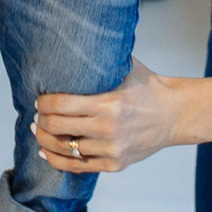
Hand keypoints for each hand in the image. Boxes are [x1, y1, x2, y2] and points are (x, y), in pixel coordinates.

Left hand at [31, 58, 187, 173]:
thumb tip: (72, 44)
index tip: (38, 99)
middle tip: (35, 115)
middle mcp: (109, 128)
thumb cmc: (148, 87)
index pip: (62, 104)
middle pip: (58, 128)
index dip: (43, 102)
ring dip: (45, 140)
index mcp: (109, 103)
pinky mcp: (115, 164)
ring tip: (38, 131)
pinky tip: (46, 151)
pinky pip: (78, 167)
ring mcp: (112, 149)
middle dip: (40, 121)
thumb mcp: (126, 68)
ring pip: (65, 149)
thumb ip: (101, 62)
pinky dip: (58, 159)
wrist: (175, 115)